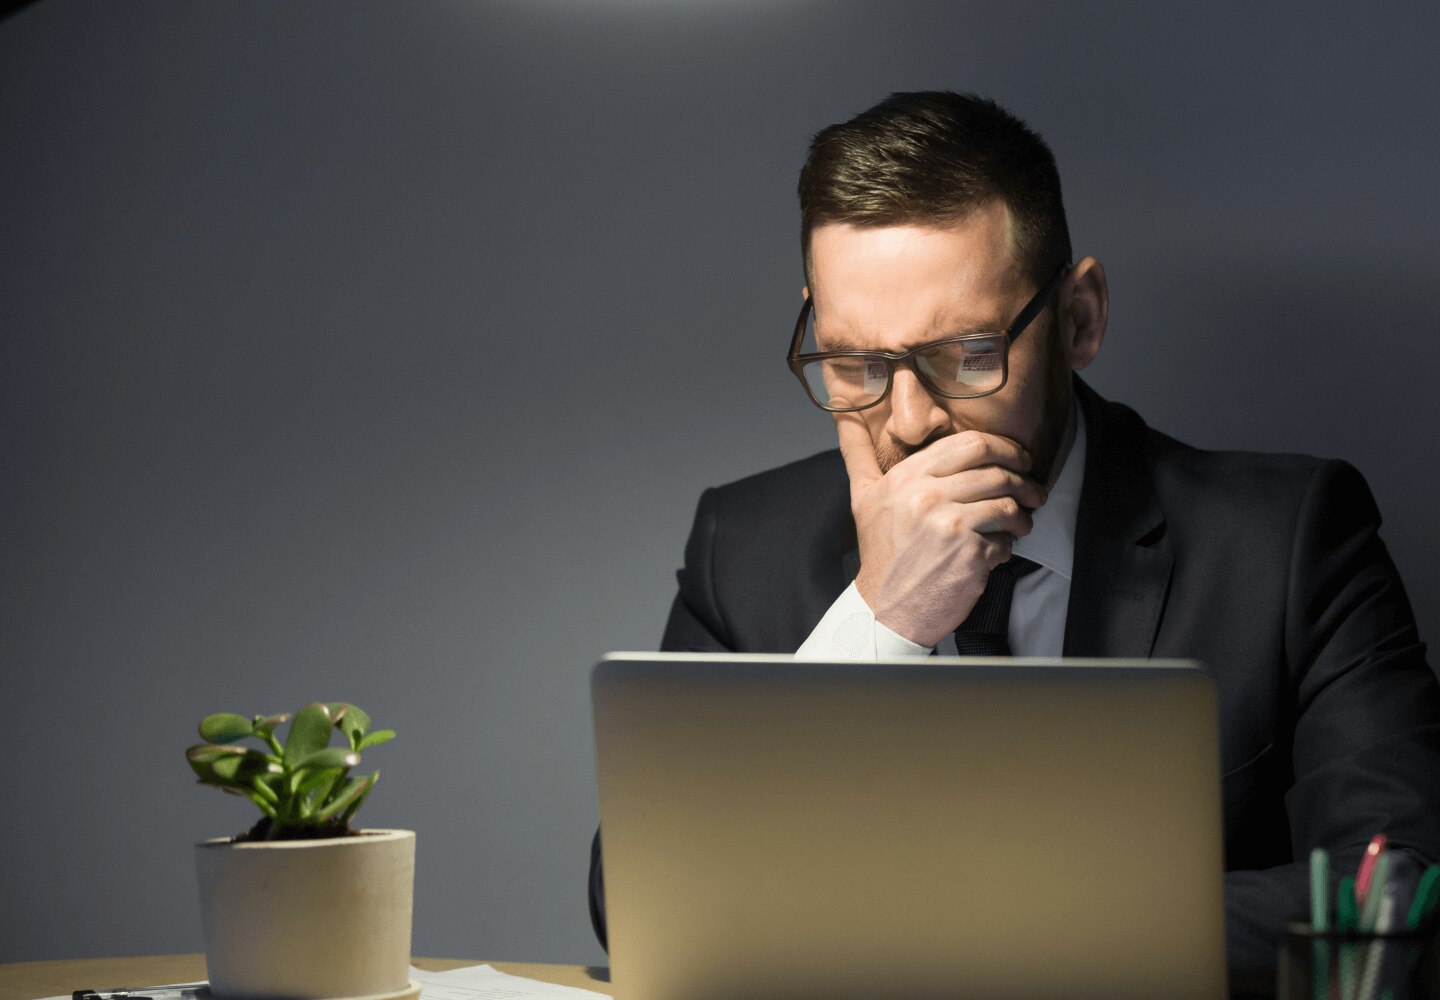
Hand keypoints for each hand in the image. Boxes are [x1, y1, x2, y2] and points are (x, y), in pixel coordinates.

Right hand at [835, 412, 1046, 646]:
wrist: (885, 608)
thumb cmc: (880, 552)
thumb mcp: (863, 497)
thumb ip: (857, 452)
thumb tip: (843, 412)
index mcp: (908, 477)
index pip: (970, 444)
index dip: (1004, 448)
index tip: (1017, 459)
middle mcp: (927, 496)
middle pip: (996, 472)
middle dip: (1024, 481)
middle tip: (1034, 491)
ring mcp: (950, 526)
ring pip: (1007, 505)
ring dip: (1023, 516)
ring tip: (1021, 524)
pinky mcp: (969, 555)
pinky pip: (1005, 541)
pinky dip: (1008, 547)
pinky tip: (997, 552)